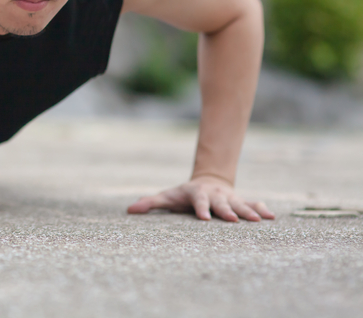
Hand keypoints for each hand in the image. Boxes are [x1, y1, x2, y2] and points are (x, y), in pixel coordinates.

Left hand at [126, 175, 274, 221]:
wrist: (207, 181)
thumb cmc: (184, 194)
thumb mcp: (167, 196)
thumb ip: (150, 203)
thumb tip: (130, 210)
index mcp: (197, 194)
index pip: (199, 201)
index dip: (201, 209)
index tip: (204, 218)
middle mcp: (215, 195)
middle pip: (222, 203)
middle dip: (228, 211)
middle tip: (234, 220)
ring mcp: (229, 197)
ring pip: (240, 203)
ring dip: (249, 211)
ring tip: (259, 221)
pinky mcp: (241, 200)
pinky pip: (253, 203)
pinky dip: (262, 209)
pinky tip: (272, 218)